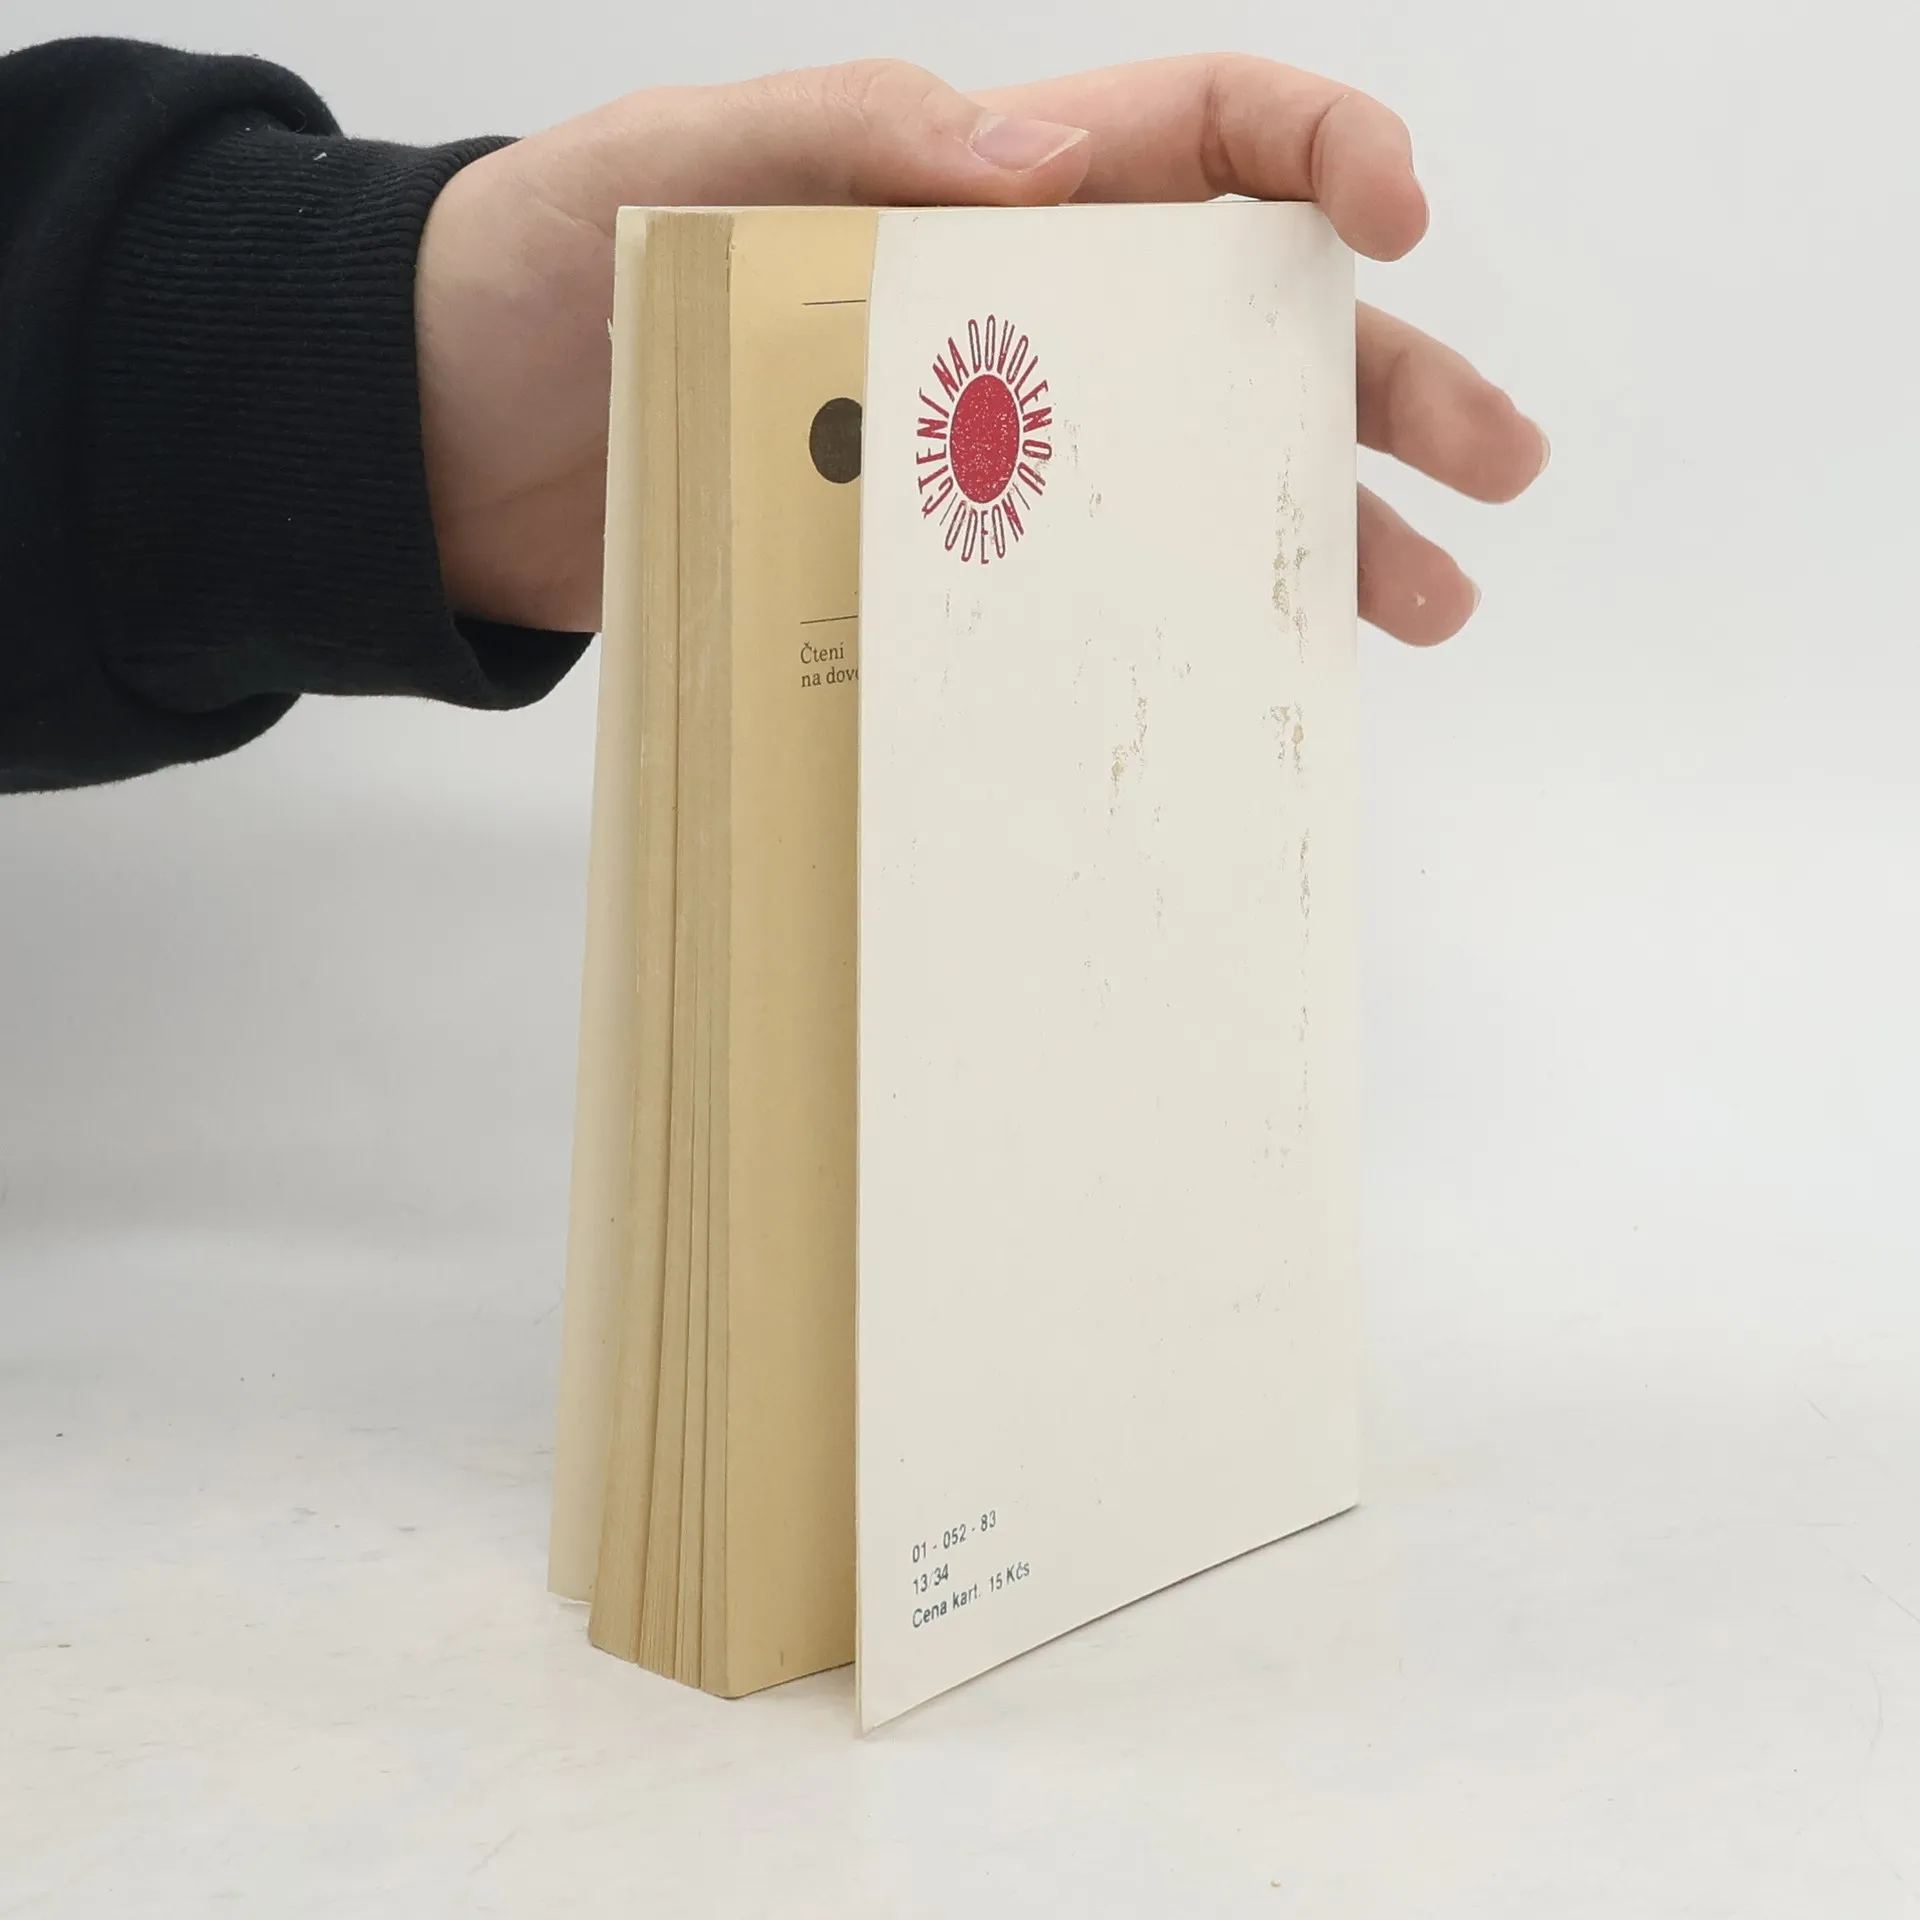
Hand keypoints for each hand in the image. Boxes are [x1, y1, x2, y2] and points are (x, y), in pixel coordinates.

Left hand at [416, 55, 1547, 643]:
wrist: (449, 443)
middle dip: (1386, 379)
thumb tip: (1045, 163)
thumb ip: (853, 140)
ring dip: (1319, 525)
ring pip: (1194, 473)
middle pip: (1247, 329)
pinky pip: (1089, 581)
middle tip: (1494, 463)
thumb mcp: (683, 164)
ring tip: (1421, 603)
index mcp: (987, 187)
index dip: (1320, 156)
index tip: (1397, 221)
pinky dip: (1176, 617)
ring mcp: (988, 450)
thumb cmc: (543, 273)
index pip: (1203, 136)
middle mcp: (1020, 317)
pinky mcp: (935, 561)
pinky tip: (1256, 666)